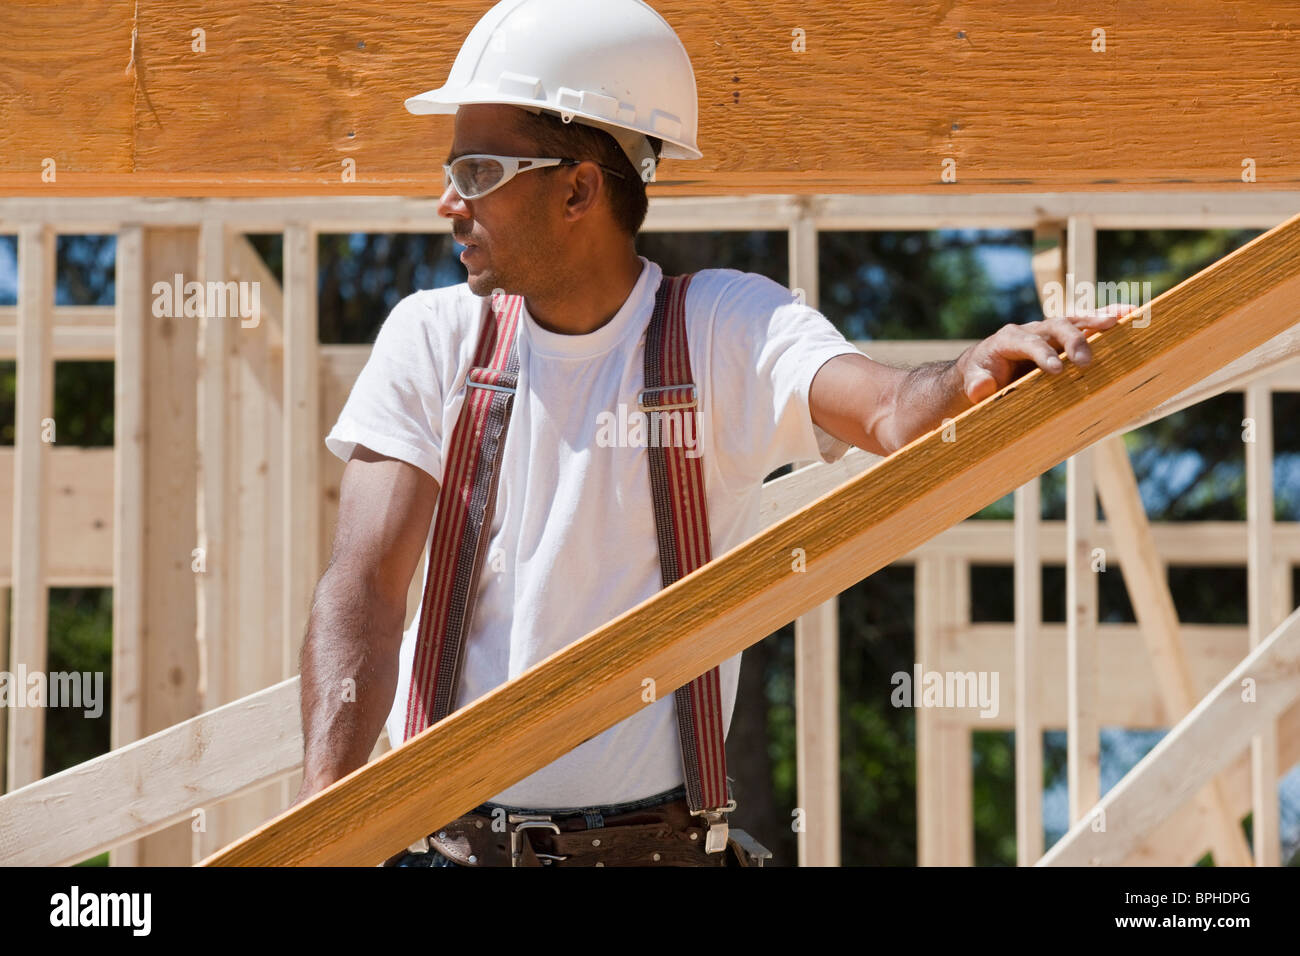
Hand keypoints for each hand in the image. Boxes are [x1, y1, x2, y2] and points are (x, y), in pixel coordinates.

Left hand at [955, 303, 1137, 404]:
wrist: (984, 367)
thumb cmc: (980, 376)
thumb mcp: (973, 382)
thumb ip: (976, 385)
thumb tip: (982, 389)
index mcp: (1008, 339)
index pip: (1028, 342)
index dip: (1042, 353)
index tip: (1057, 370)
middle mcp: (1031, 329)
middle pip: (1055, 327)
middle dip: (1072, 342)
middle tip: (1085, 362)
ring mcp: (1049, 331)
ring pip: (1074, 321)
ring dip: (1096, 320)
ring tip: (1121, 321)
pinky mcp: (1062, 336)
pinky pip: (1085, 324)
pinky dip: (1105, 317)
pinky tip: (1129, 313)